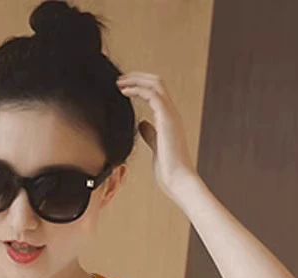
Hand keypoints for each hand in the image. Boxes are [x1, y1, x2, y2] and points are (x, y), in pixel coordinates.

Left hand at [116, 71, 198, 200]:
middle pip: (157, 82)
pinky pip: (152, 95)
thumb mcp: (156, 147)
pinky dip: (137, 89)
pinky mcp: (167, 119)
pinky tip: (123, 91)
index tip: (123, 87)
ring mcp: (171, 115)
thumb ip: (150, 133)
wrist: (179, 180)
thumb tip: (142, 124)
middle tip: (119, 79)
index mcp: (169, 119)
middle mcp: (172, 113)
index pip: (157, 92)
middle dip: (137, 77)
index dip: (140, 85)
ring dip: (136, 80)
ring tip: (119, 82)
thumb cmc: (169, 170)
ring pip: (156, 84)